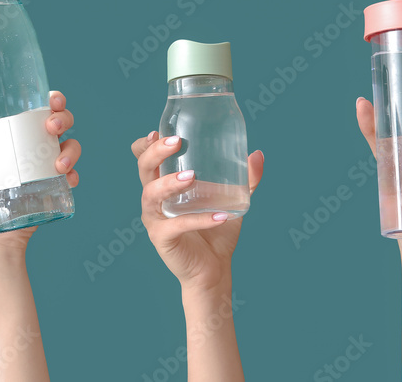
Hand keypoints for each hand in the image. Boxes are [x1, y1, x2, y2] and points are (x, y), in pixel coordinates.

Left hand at [0, 91, 80, 256]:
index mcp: (17, 135)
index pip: (39, 111)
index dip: (53, 101)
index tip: (53, 100)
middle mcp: (35, 148)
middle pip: (61, 124)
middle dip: (64, 119)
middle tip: (52, 127)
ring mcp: (46, 168)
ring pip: (70, 148)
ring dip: (71, 150)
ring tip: (59, 165)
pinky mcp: (54, 190)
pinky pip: (72, 177)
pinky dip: (74, 175)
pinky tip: (67, 178)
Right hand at [132, 134, 263, 291]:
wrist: (214, 269)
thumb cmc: (216, 232)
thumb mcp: (231, 200)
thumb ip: (245, 179)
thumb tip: (257, 154)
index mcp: (163, 185)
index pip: (144, 159)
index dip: (145, 144)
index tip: (158, 132)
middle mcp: (154, 199)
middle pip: (143, 169)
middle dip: (155, 152)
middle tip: (176, 142)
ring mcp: (155, 218)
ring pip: (151, 195)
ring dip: (169, 183)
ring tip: (192, 177)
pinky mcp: (162, 238)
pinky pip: (177, 225)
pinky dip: (198, 219)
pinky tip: (220, 216)